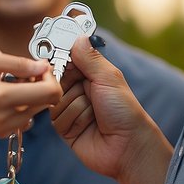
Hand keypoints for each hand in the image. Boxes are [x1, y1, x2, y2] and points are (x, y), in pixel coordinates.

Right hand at [0, 51, 60, 151]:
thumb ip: (9, 63)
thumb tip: (40, 65)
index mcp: (0, 99)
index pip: (50, 94)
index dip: (50, 77)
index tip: (36, 66)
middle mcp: (2, 121)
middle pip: (43, 106)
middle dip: (39, 87)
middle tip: (19, 72)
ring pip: (28, 117)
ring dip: (24, 100)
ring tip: (1, 84)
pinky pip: (10, 125)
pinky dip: (8, 111)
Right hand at [50, 36, 157, 178]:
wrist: (128, 146)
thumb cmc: (124, 111)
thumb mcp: (109, 78)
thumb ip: (90, 58)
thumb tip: (78, 37)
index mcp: (89, 74)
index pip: (64, 60)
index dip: (59, 61)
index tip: (57, 60)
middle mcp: (77, 90)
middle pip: (55, 81)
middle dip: (71, 88)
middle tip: (88, 94)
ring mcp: (69, 109)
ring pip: (55, 100)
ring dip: (77, 107)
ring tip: (94, 114)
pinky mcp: (64, 127)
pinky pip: (56, 118)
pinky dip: (73, 120)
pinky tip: (87, 126)